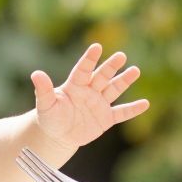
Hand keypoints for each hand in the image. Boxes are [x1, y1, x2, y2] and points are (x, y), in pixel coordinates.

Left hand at [31, 43, 148, 148]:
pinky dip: (132, 109)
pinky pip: (121, 113)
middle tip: (121, 56)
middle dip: (111, 66)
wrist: (58, 135)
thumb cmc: (49, 117)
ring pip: (114, 89)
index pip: (83, 69)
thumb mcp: (45, 104)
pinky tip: (145, 103)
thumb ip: (43, 90)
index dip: (89, 59)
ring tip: (135, 70)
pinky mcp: (106, 118)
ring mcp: (99, 104)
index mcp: (75, 85)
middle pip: (102, 76)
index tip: (97, 47)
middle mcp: (90, 91)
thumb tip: (35, 73)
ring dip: (124, 81)